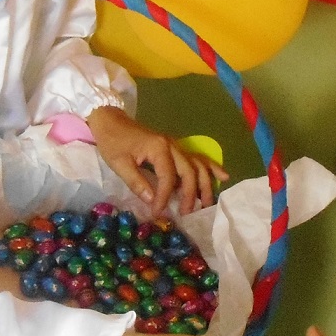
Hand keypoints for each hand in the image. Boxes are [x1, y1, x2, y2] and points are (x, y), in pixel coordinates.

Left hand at [86, 106, 227, 215]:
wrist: (111, 121)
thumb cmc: (113, 142)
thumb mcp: (119, 163)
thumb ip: (136, 182)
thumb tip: (152, 201)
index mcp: (158, 148)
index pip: (168, 177)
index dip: (165, 196)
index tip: (158, 212)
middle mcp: (172, 145)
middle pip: (190, 171)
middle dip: (191, 194)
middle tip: (187, 213)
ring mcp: (176, 146)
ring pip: (198, 165)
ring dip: (205, 184)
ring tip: (207, 203)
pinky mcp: (175, 148)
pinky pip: (197, 158)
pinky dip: (211, 167)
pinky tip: (223, 177)